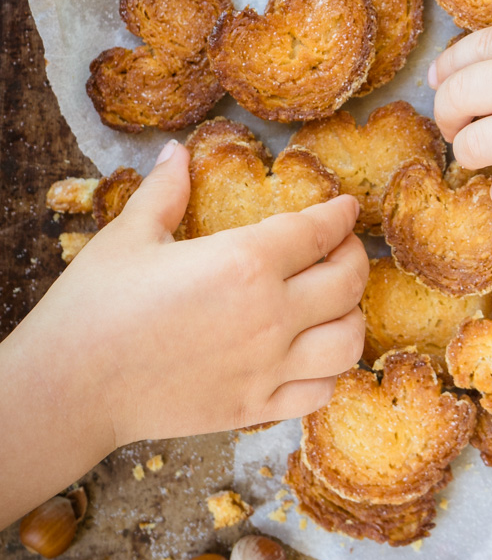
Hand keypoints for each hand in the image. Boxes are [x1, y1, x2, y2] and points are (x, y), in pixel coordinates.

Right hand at [20, 143, 366, 450]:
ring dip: (353, 316)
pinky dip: (329, 371)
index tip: (347, 209)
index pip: (318, 231)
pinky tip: (316, 354)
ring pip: (348, 341)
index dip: (340, 216)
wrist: (68, 388)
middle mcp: (270, 315)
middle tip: (344, 249)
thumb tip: (176, 151)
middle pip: (347, 282)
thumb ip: (165, 192)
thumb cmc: (93, 307)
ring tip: (338, 303)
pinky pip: (320, 391)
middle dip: (355, 258)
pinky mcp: (256, 408)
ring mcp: (267, 368)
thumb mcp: (129, 236)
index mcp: (244, 262)